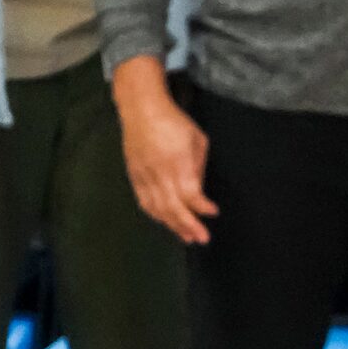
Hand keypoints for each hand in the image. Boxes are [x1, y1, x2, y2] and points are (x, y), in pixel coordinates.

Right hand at [115, 63, 215, 244]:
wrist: (141, 110)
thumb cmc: (174, 121)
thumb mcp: (197, 139)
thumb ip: (197, 167)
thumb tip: (197, 191)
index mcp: (177, 161)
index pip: (190, 193)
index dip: (201, 207)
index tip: (213, 212)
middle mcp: (159, 172)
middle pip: (172, 206)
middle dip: (188, 225)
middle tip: (202, 238)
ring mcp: (144, 176)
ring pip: (157, 208)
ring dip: (172, 225)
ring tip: (186, 237)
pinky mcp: (134, 176)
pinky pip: (143, 201)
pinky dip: (155, 215)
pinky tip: (165, 222)